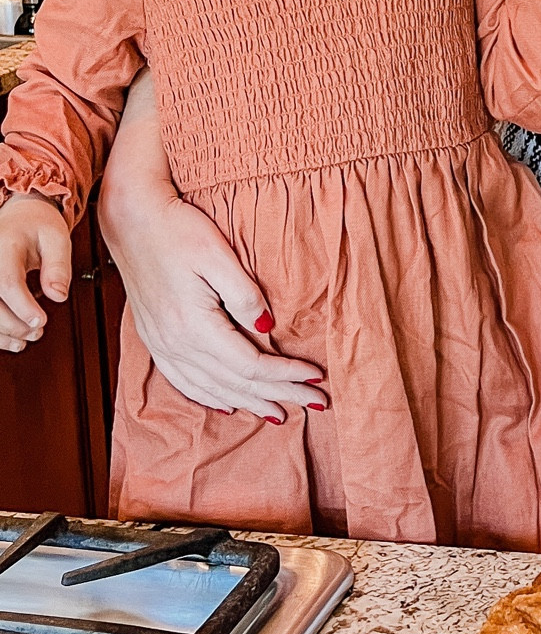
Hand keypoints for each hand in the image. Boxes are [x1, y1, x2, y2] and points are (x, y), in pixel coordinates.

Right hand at [0, 195, 71, 350]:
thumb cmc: (37, 225)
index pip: (7, 281)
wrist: (18, 216)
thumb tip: (58, 295)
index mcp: (3, 244)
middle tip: (38, 330)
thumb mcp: (56, 237)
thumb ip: (58, 266)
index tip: (40, 320)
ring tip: (29, 336)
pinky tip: (13, 339)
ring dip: (3, 332)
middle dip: (14, 323)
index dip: (23, 306)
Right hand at [102, 185, 326, 422]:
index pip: (251, 365)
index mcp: (194, 326)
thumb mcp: (218, 255)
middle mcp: (175, 344)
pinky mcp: (155, 340)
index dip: (286, 374)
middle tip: (316, 403)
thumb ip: (245, 296)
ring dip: (249, 403)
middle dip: (280, 395)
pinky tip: (229, 405)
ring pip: (212, 389)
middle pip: (236, 384)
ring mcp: (162, 345)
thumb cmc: (177, 231)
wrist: (131, 221)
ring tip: (281, 412)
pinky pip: (184, 382)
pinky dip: (211, 398)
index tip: (316, 376)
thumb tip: (269, 329)